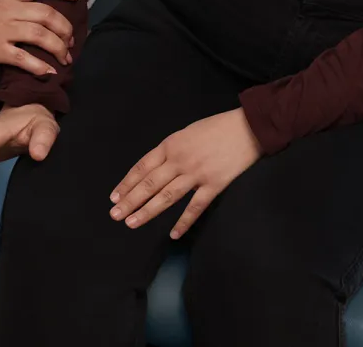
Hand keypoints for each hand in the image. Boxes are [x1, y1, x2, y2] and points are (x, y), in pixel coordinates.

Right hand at [0, 0, 79, 75]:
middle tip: (70, 41)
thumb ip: (0, 8)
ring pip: (41, 34)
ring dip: (58, 47)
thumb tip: (17, 18)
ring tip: (63, 58)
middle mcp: (4, 8)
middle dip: (65, 28)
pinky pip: (24, 58)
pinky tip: (46, 73)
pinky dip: (40, 66)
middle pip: (47, 13)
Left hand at [110, 108, 260, 239]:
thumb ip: (171, 150)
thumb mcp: (187, 132)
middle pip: (149, 184)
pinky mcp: (214, 184)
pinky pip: (195, 207)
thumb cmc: (217, 127)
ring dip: (147, 211)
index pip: (142, 167)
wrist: (248, 127)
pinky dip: (183, 222)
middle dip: (130, 200)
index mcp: (170, 145)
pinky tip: (173, 235)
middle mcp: (179, 160)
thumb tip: (156, 168)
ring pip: (166, 197)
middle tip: (115, 215)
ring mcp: (196, 173)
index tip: (114, 197)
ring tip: (132, 223)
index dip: (127, 183)